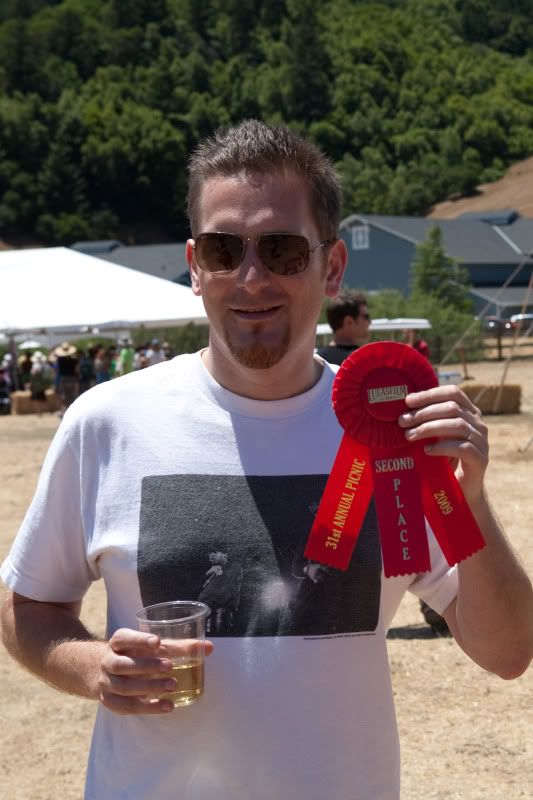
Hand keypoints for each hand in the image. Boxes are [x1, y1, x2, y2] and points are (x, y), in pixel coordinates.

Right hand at [97, 628, 213, 714]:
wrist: (105, 672)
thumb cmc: (137, 654)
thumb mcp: (152, 647)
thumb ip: (178, 646)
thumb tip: (208, 648)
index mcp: (118, 642)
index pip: (124, 638)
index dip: (139, 640)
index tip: (158, 642)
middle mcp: (108, 661)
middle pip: (123, 665)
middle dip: (147, 666)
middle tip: (170, 666)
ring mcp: (106, 683)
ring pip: (124, 687)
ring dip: (149, 687)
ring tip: (173, 686)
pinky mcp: (110, 701)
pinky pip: (127, 707)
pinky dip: (148, 708)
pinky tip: (167, 705)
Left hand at [398, 385, 488, 506]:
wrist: (460, 490)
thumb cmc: (444, 459)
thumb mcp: (435, 436)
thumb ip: (426, 422)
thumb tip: (401, 411)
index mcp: (469, 412)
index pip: (453, 393)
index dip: (430, 394)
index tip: (408, 401)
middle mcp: (478, 424)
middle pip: (453, 408)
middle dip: (424, 413)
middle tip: (402, 421)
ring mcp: (482, 441)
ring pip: (458, 426)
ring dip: (429, 428)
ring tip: (409, 436)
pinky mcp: (480, 459)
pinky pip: (462, 448)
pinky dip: (442, 447)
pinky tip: (426, 450)